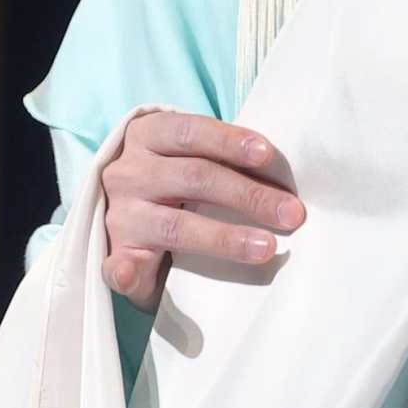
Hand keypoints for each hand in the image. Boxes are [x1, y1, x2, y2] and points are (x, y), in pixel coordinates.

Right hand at [97, 109, 306, 306]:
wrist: (118, 215)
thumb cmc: (170, 183)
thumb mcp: (185, 158)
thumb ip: (220, 160)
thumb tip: (282, 181)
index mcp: (148, 137)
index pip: (190, 132)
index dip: (229, 141)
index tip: (266, 154)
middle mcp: (130, 172)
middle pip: (194, 178)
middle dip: (248, 194)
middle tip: (292, 214)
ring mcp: (120, 215)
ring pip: (175, 225)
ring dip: (223, 238)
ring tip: (265, 248)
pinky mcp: (116, 255)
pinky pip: (116, 266)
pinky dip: (123, 271)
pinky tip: (131, 275)